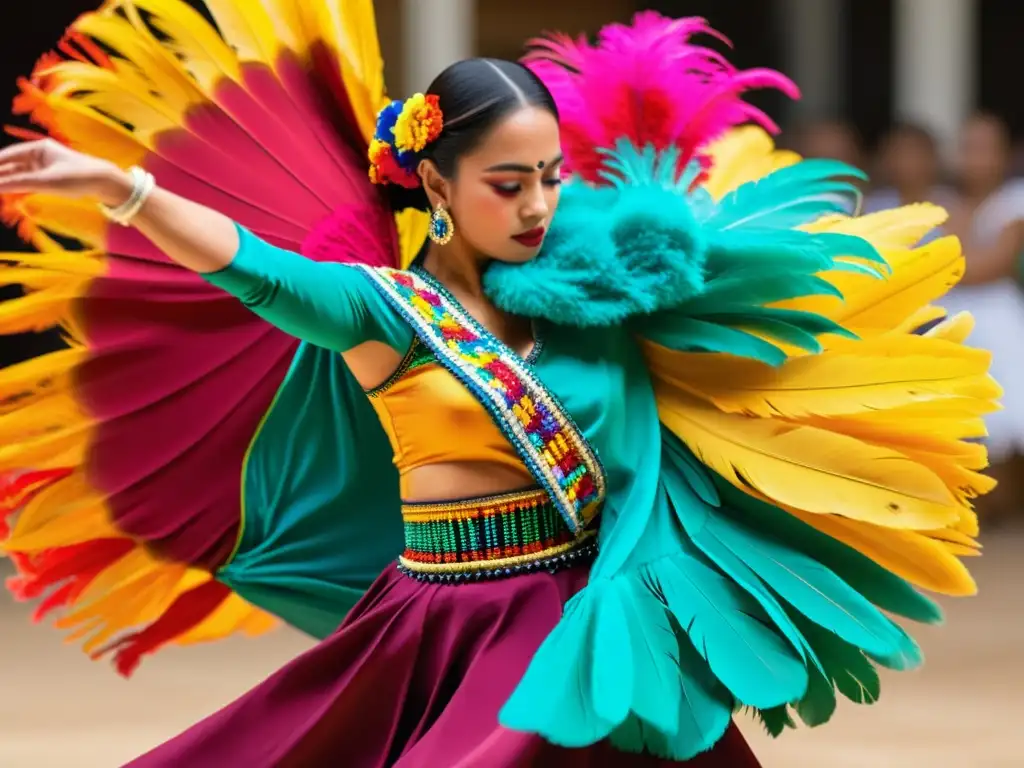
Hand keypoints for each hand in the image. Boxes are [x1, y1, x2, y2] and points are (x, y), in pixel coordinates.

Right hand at [0, 138, 130, 203]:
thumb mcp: (47, 181)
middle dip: (0, 175)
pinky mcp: (49, 178)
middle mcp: (39, 154)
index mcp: (38, 148)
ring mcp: (44, 166)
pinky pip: (28, 182)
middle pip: (11, 165)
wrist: (105, 182)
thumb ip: (20, 183)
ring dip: (7, 182)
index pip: (8, 155)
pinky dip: (18, 187)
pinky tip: (8, 193)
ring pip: (18, 174)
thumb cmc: (78, 176)